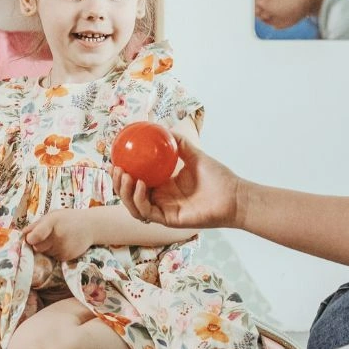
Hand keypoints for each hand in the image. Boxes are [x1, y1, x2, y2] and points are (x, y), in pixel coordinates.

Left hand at [24, 209, 94, 260]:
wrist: (91, 226)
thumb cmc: (68, 219)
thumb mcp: (52, 215)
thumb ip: (36, 225)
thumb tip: (21, 235)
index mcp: (53, 222)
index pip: (35, 237)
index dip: (30, 239)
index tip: (31, 237)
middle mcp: (58, 236)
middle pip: (37, 248)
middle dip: (38, 244)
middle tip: (47, 236)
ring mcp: (64, 248)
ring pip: (44, 253)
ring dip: (47, 248)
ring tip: (57, 238)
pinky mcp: (67, 257)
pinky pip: (53, 257)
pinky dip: (55, 252)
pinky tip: (63, 244)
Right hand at [112, 133, 242, 228]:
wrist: (234, 195)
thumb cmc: (217, 177)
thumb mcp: (194, 154)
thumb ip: (179, 143)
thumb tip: (164, 128)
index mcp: (163, 186)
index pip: (136, 181)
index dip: (122, 173)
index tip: (115, 158)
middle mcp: (160, 199)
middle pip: (130, 195)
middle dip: (117, 183)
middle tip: (115, 167)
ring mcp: (163, 210)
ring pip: (134, 206)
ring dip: (124, 191)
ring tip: (124, 175)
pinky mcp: (169, 220)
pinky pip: (147, 212)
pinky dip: (139, 199)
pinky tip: (138, 184)